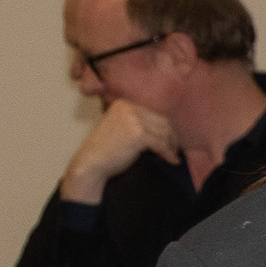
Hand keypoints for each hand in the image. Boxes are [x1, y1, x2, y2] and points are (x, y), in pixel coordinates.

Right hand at [59, 100, 175, 202]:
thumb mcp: (121, 127)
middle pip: (162, 122)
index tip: (171, 141)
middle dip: (172, 137)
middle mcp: (128, 108)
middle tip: (175, 150)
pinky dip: (168, 154)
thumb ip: (138, 122)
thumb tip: (167, 128)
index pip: (154, 114)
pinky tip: (172, 161)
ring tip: (173, 156)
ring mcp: (133, 120)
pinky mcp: (137, 135)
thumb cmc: (106, 149)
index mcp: (124, 104)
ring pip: (164, 133)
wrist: (91, 162)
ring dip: (171, 147)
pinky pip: (161, 144)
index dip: (166, 129)